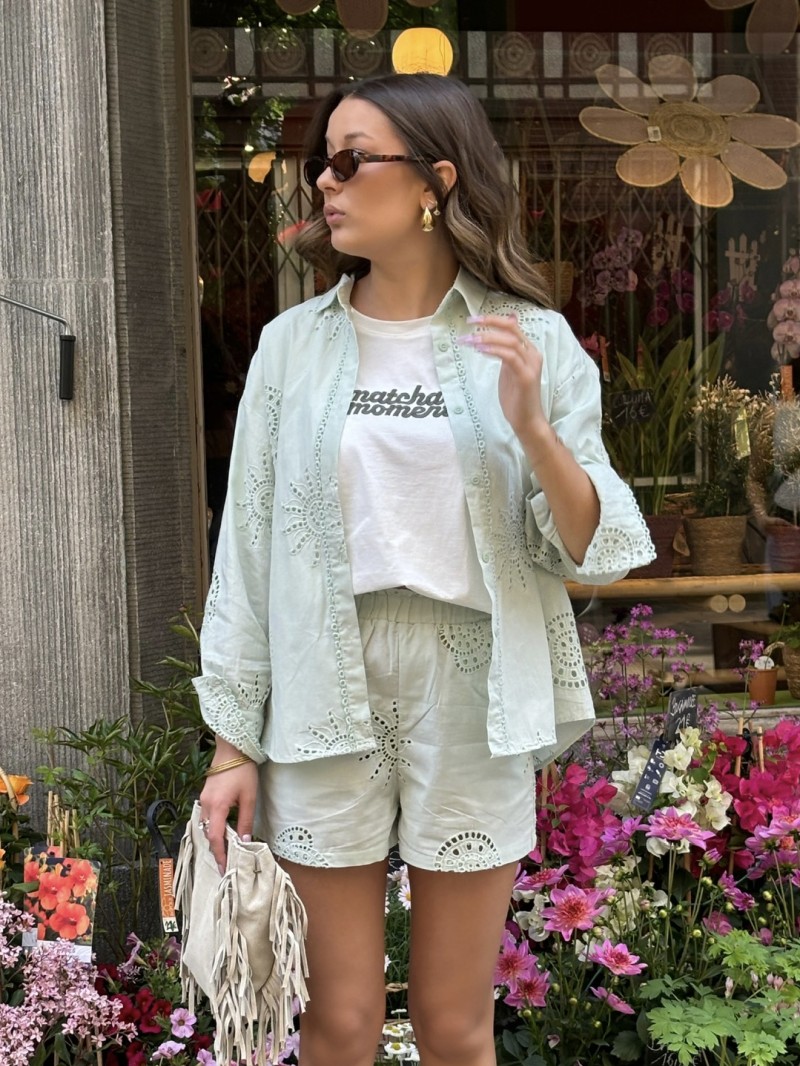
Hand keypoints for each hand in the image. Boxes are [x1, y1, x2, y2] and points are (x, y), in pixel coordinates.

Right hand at [199, 756, 257, 874]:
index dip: (219, 855)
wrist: (232, 749)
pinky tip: (222, 831)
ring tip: (226, 850)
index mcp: (216, 807)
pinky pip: (206, 817)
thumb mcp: (249, 797)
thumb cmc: (243, 771)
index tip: (224, 868)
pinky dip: (212, 827)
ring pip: (205, 826)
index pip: (215, 838)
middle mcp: (206, 805)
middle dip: (216, 850)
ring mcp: (203, 800)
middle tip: (227, 863)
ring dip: (214, 839)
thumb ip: (246, 821)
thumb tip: (245, 841)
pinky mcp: (205, 795)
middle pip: (208, 834)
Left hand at [458, 313, 549, 450]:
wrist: (526, 421)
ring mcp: (530, 365)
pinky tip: (480, 350)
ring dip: (487, 338)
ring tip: (470, 340)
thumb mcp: (508, 370)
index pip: (512, 326)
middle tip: (469, 322)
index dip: (493, 319)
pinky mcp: (526, 377)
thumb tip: (496, 335)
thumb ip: (504, 352)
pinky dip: (495, 350)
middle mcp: (532, 354)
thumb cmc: (516, 397)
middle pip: (511, 328)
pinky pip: (510, 357)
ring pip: (510, 341)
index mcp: (528, 350)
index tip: (473, 319)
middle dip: (489, 323)